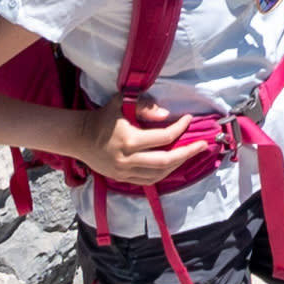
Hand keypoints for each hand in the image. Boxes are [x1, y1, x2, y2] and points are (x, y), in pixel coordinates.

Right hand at [58, 104, 220, 191]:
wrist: (80, 138)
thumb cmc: (103, 117)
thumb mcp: (121, 102)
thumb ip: (144, 105)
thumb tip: (166, 115)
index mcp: (129, 140)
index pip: (164, 137)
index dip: (180, 128)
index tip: (189, 119)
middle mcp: (128, 159)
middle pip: (166, 161)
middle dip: (188, 153)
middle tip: (203, 145)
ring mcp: (125, 172)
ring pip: (159, 173)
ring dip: (178, 164)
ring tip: (190, 153)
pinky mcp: (122, 178)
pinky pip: (148, 181)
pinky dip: (163, 173)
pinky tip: (173, 164)